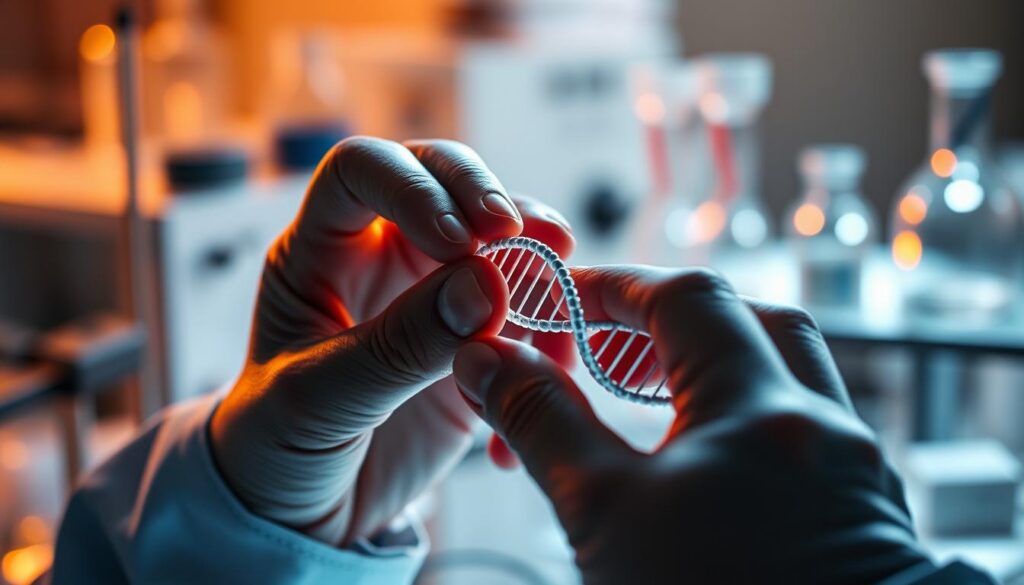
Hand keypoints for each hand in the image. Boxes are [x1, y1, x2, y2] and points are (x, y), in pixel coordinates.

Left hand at [210, 137, 574, 545]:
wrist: (305, 516)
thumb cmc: (277, 447)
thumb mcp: (320, 398)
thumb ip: (400, 343)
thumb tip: (486, 285)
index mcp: (317, 252)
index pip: (359, 171)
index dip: (413, 187)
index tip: (461, 240)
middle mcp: (378, 255)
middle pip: (439, 178)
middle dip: (485, 197)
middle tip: (526, 236)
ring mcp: (431, 294)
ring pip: (496, 239)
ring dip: (533, 259)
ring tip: (559, 295)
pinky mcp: (474, 340)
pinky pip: (525, 313)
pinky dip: (549, 333)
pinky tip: (549, 370)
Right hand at [453, 266, 929, 583]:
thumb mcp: (605, 515)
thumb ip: (544, 424)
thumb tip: (487, 359)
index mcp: (761, 408)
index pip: (684, 299)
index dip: (615, 287)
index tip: (563, 297)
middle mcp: (822, 424)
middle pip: (751, 320)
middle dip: (673, 318)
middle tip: (610, 340)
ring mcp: (853, 467)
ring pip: (788, 371)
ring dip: (720, 358)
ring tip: (651, 386)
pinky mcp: (863, 510)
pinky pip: (805, 424)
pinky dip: (752, 411)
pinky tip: (709, 450)